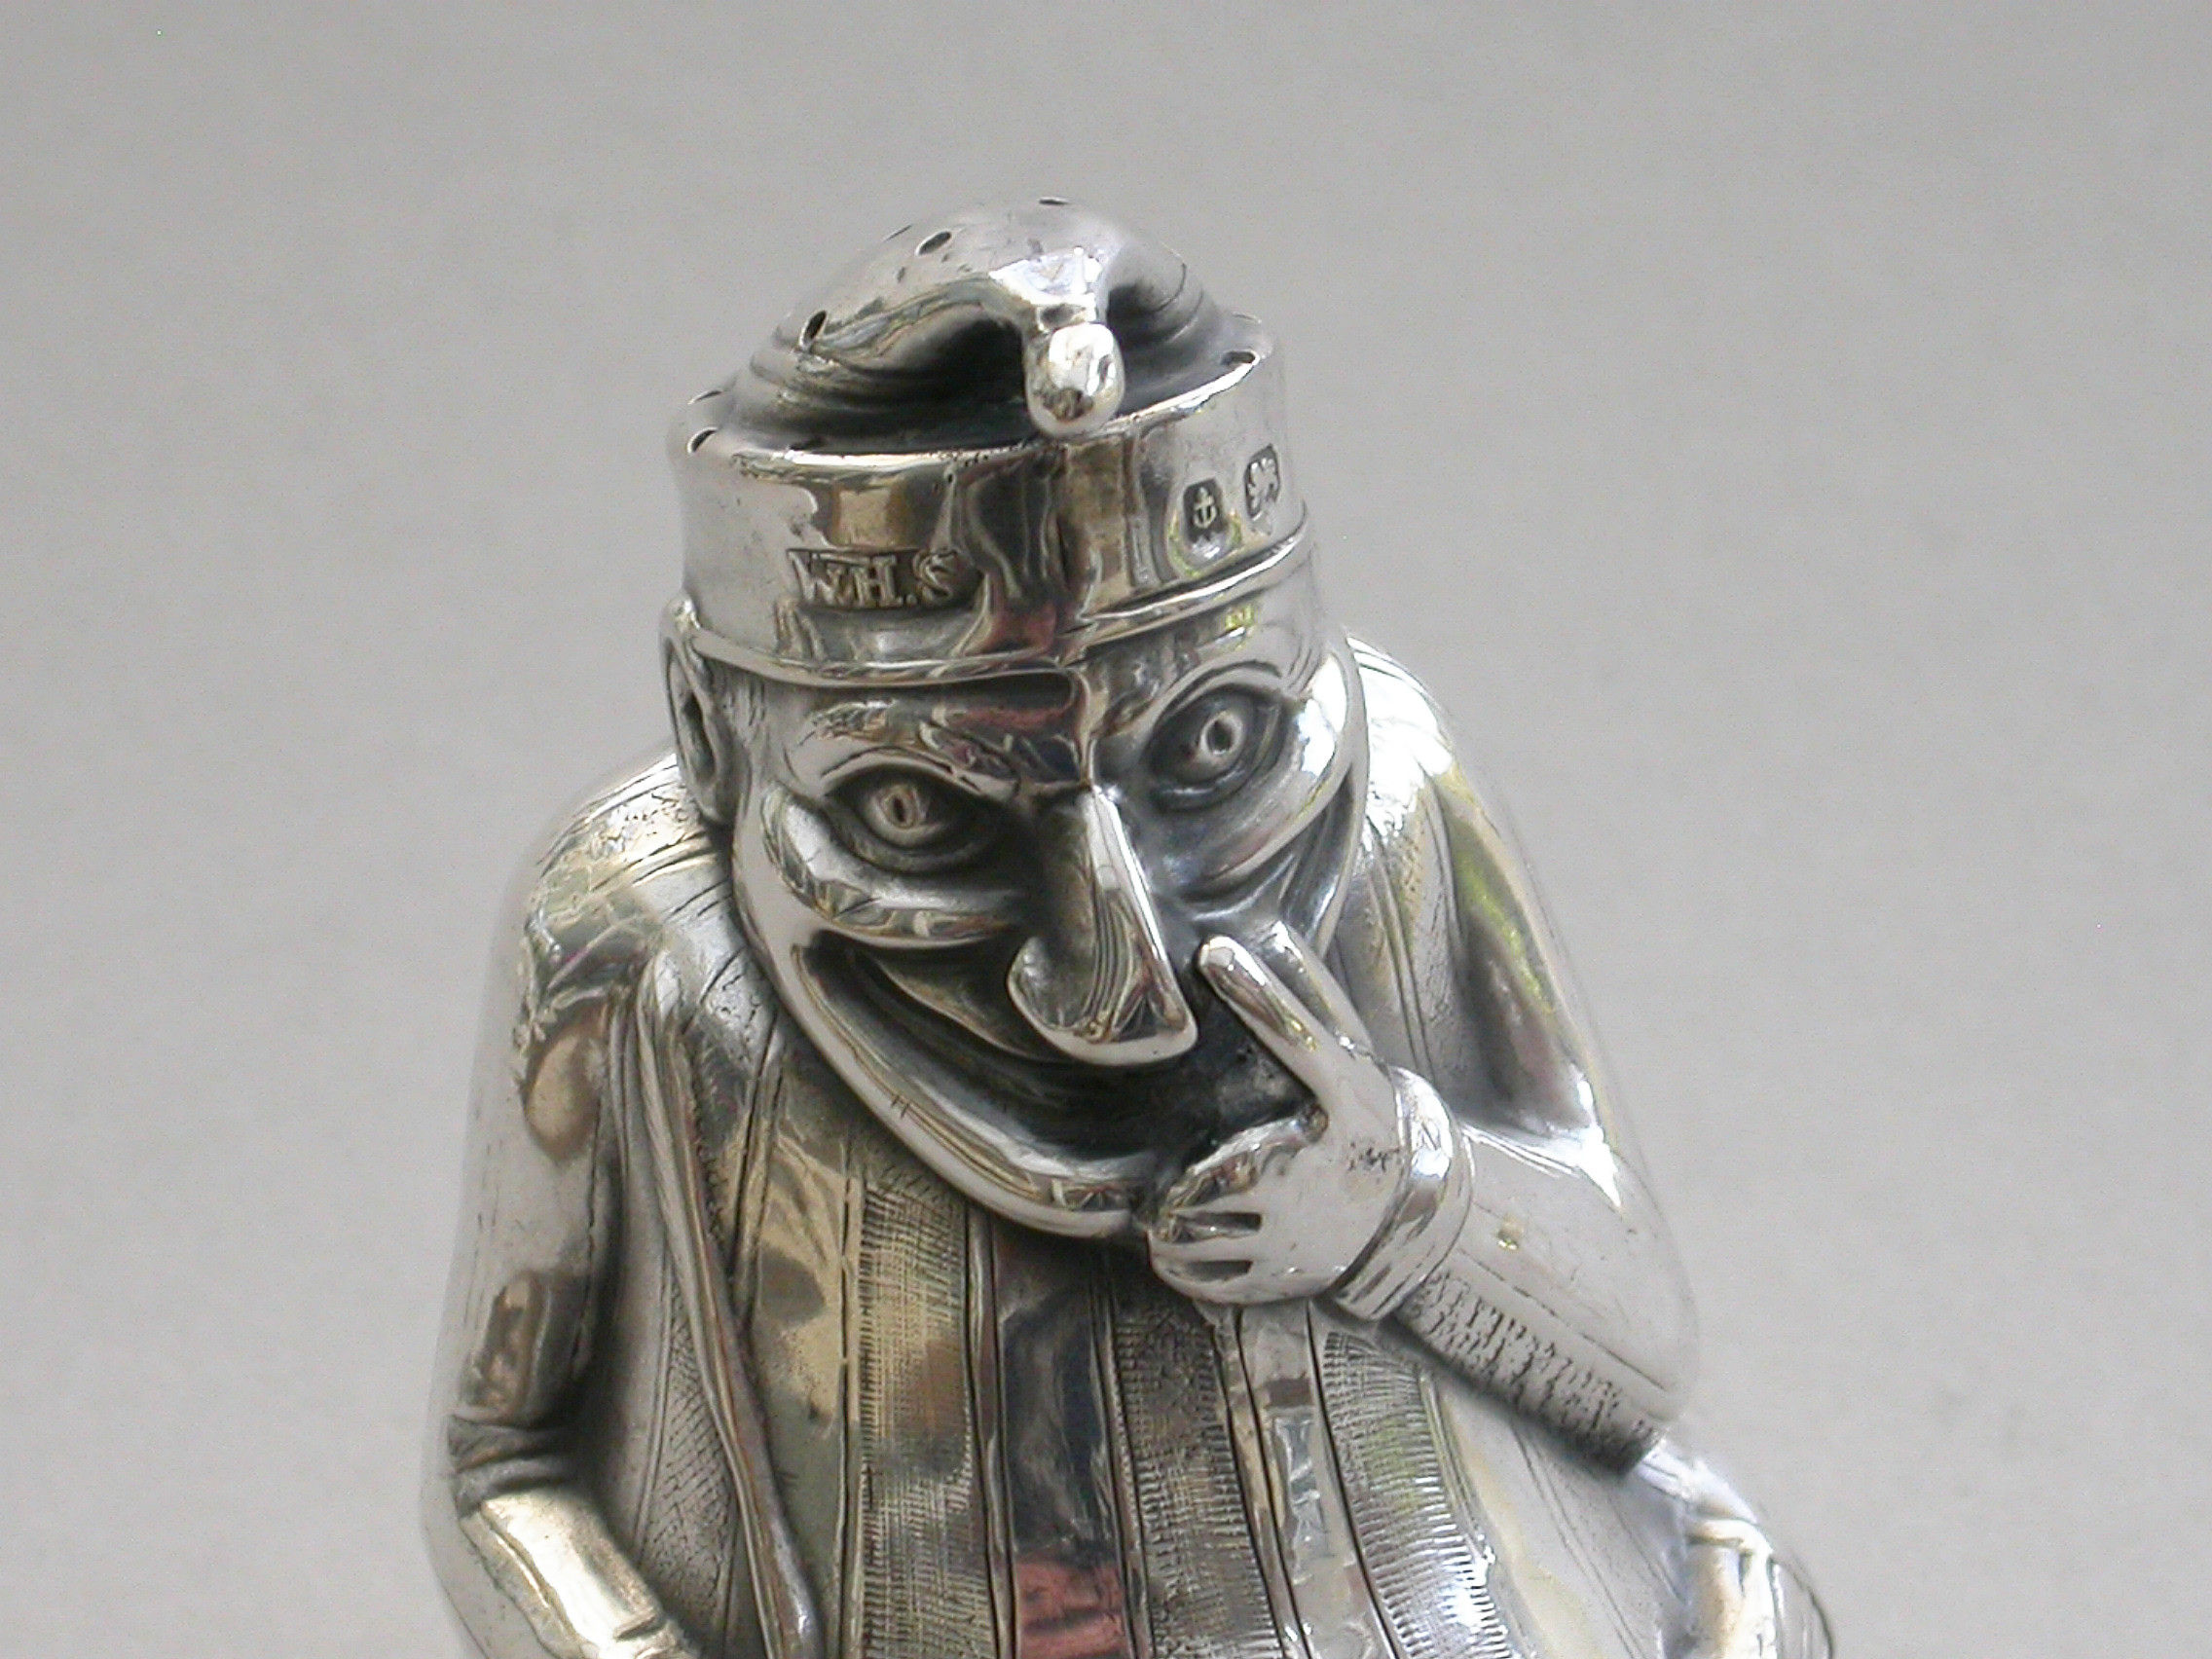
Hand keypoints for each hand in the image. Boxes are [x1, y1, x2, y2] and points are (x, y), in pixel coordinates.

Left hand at [1143, 936, 1412, 1303]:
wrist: (1414, 1211)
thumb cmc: (1366, 1122)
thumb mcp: (1350, 1066)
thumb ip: (1308, 1008)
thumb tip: (1271, 934)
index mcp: (1340, 1101)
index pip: (1296, 1034)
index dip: (1257, 992)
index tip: (1214, 953)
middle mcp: (1319, 1166)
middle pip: (1222, 1171)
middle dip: (1180, 1186)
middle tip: (1157, 1190)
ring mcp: (1301, 1229)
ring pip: (1208, 1229)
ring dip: (1169, 1229)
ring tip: (1157, 1223)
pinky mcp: (1286, 1274)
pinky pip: (1214, 1278)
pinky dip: (1179, 1268)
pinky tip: (1168, 1254)